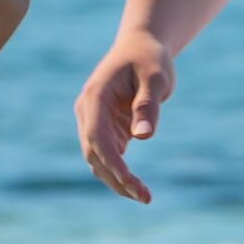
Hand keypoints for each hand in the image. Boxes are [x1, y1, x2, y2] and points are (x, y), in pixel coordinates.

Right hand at [74, 29, 176, 205]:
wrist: (142, 46)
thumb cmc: (149, 58)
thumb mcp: (155, 77)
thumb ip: (148, 105)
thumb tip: (143, 137)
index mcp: (95, 96)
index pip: (97, 136)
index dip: (112, 162)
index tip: (131, 182)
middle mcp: (88, 111)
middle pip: (94, 153)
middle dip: (116, 178)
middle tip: (145, 197)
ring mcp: (94, 120)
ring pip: (98, 159)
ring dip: (117, 180)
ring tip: (144, 197)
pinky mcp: (106, 127)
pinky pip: (108, 155)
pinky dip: (120, 173)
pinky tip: (138, 188)